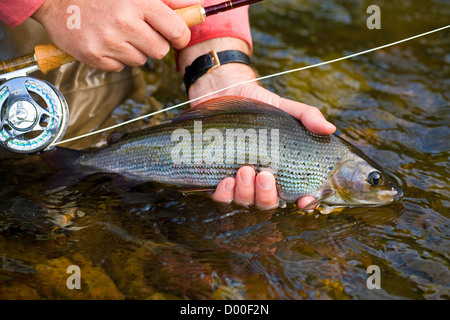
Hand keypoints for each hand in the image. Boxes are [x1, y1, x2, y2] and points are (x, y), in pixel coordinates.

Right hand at [32, 0, 203, 71]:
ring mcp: (108, 41)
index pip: (176, 31)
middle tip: (141, 32)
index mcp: (139, 2)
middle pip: (160, 51)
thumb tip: (198, 6)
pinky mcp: (94, 56)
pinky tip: (106, 42)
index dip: (180, 36)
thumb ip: (170, 0)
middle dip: (155, 44)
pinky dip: (116, 58)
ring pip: (141, 61)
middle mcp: (124, 22)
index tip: (176, 36)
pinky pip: (120, 68)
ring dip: (134, 51)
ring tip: (118, 34)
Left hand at [179, 38, 335, 209]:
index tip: (304, 200)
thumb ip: (307, 116)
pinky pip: (222, 198)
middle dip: (267, 195)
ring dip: (246, 193)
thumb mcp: (285, 107)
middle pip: (269, 203)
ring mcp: (240, 182)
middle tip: (265, 175)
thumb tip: (330, 128)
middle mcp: (262, 181)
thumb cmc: (258, 105)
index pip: (298, 194)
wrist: (225, 94)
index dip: (305, 202)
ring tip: (245, 170)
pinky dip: (225, 194)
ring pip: (245, 201)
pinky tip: (227, 181)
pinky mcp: (217, 179)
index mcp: (283, 169)